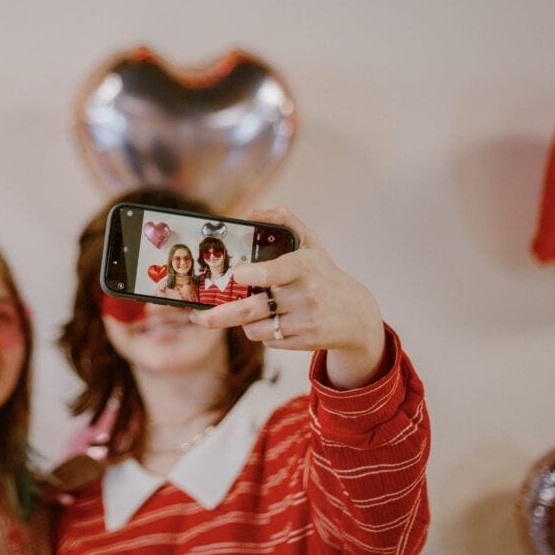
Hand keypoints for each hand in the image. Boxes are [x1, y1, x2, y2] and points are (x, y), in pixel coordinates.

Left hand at [189, 207, 385, 389]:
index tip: (236, 275)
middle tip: (198, 316)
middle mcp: (305, 294)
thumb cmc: (324, 273)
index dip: (253, 275)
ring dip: (243, 322)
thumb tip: (250, 213)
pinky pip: (268, 340)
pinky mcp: (304, 342)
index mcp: (304, 266)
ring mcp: (305, 320)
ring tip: (248, 310)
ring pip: (254, 327)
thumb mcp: (310, 242)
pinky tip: (272, 321)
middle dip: (219, 315)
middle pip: (252, 309)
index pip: (275, 272)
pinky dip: (262, 332)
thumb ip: (282, 220)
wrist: (356, 315)